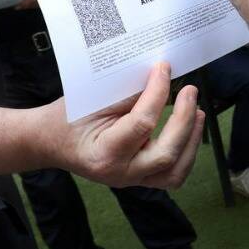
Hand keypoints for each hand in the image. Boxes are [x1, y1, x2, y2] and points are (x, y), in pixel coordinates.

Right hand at [48, 62, 205, 189]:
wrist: (50, 142)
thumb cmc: (67, 118)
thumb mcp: (93, 100)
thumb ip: (128, 95)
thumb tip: (160, 77)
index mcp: (104, 154)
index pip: (142, 124)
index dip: (157, 93)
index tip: (164, 68)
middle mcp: (120, 174)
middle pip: (166, 154)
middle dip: (184, 120)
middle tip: (191, 91)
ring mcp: (132, 180)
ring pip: (175, 171)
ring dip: (191, 140)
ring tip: (198, 112)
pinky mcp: (140, 178)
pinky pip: (171, 173)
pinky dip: (185, 152)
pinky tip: (189, 129)